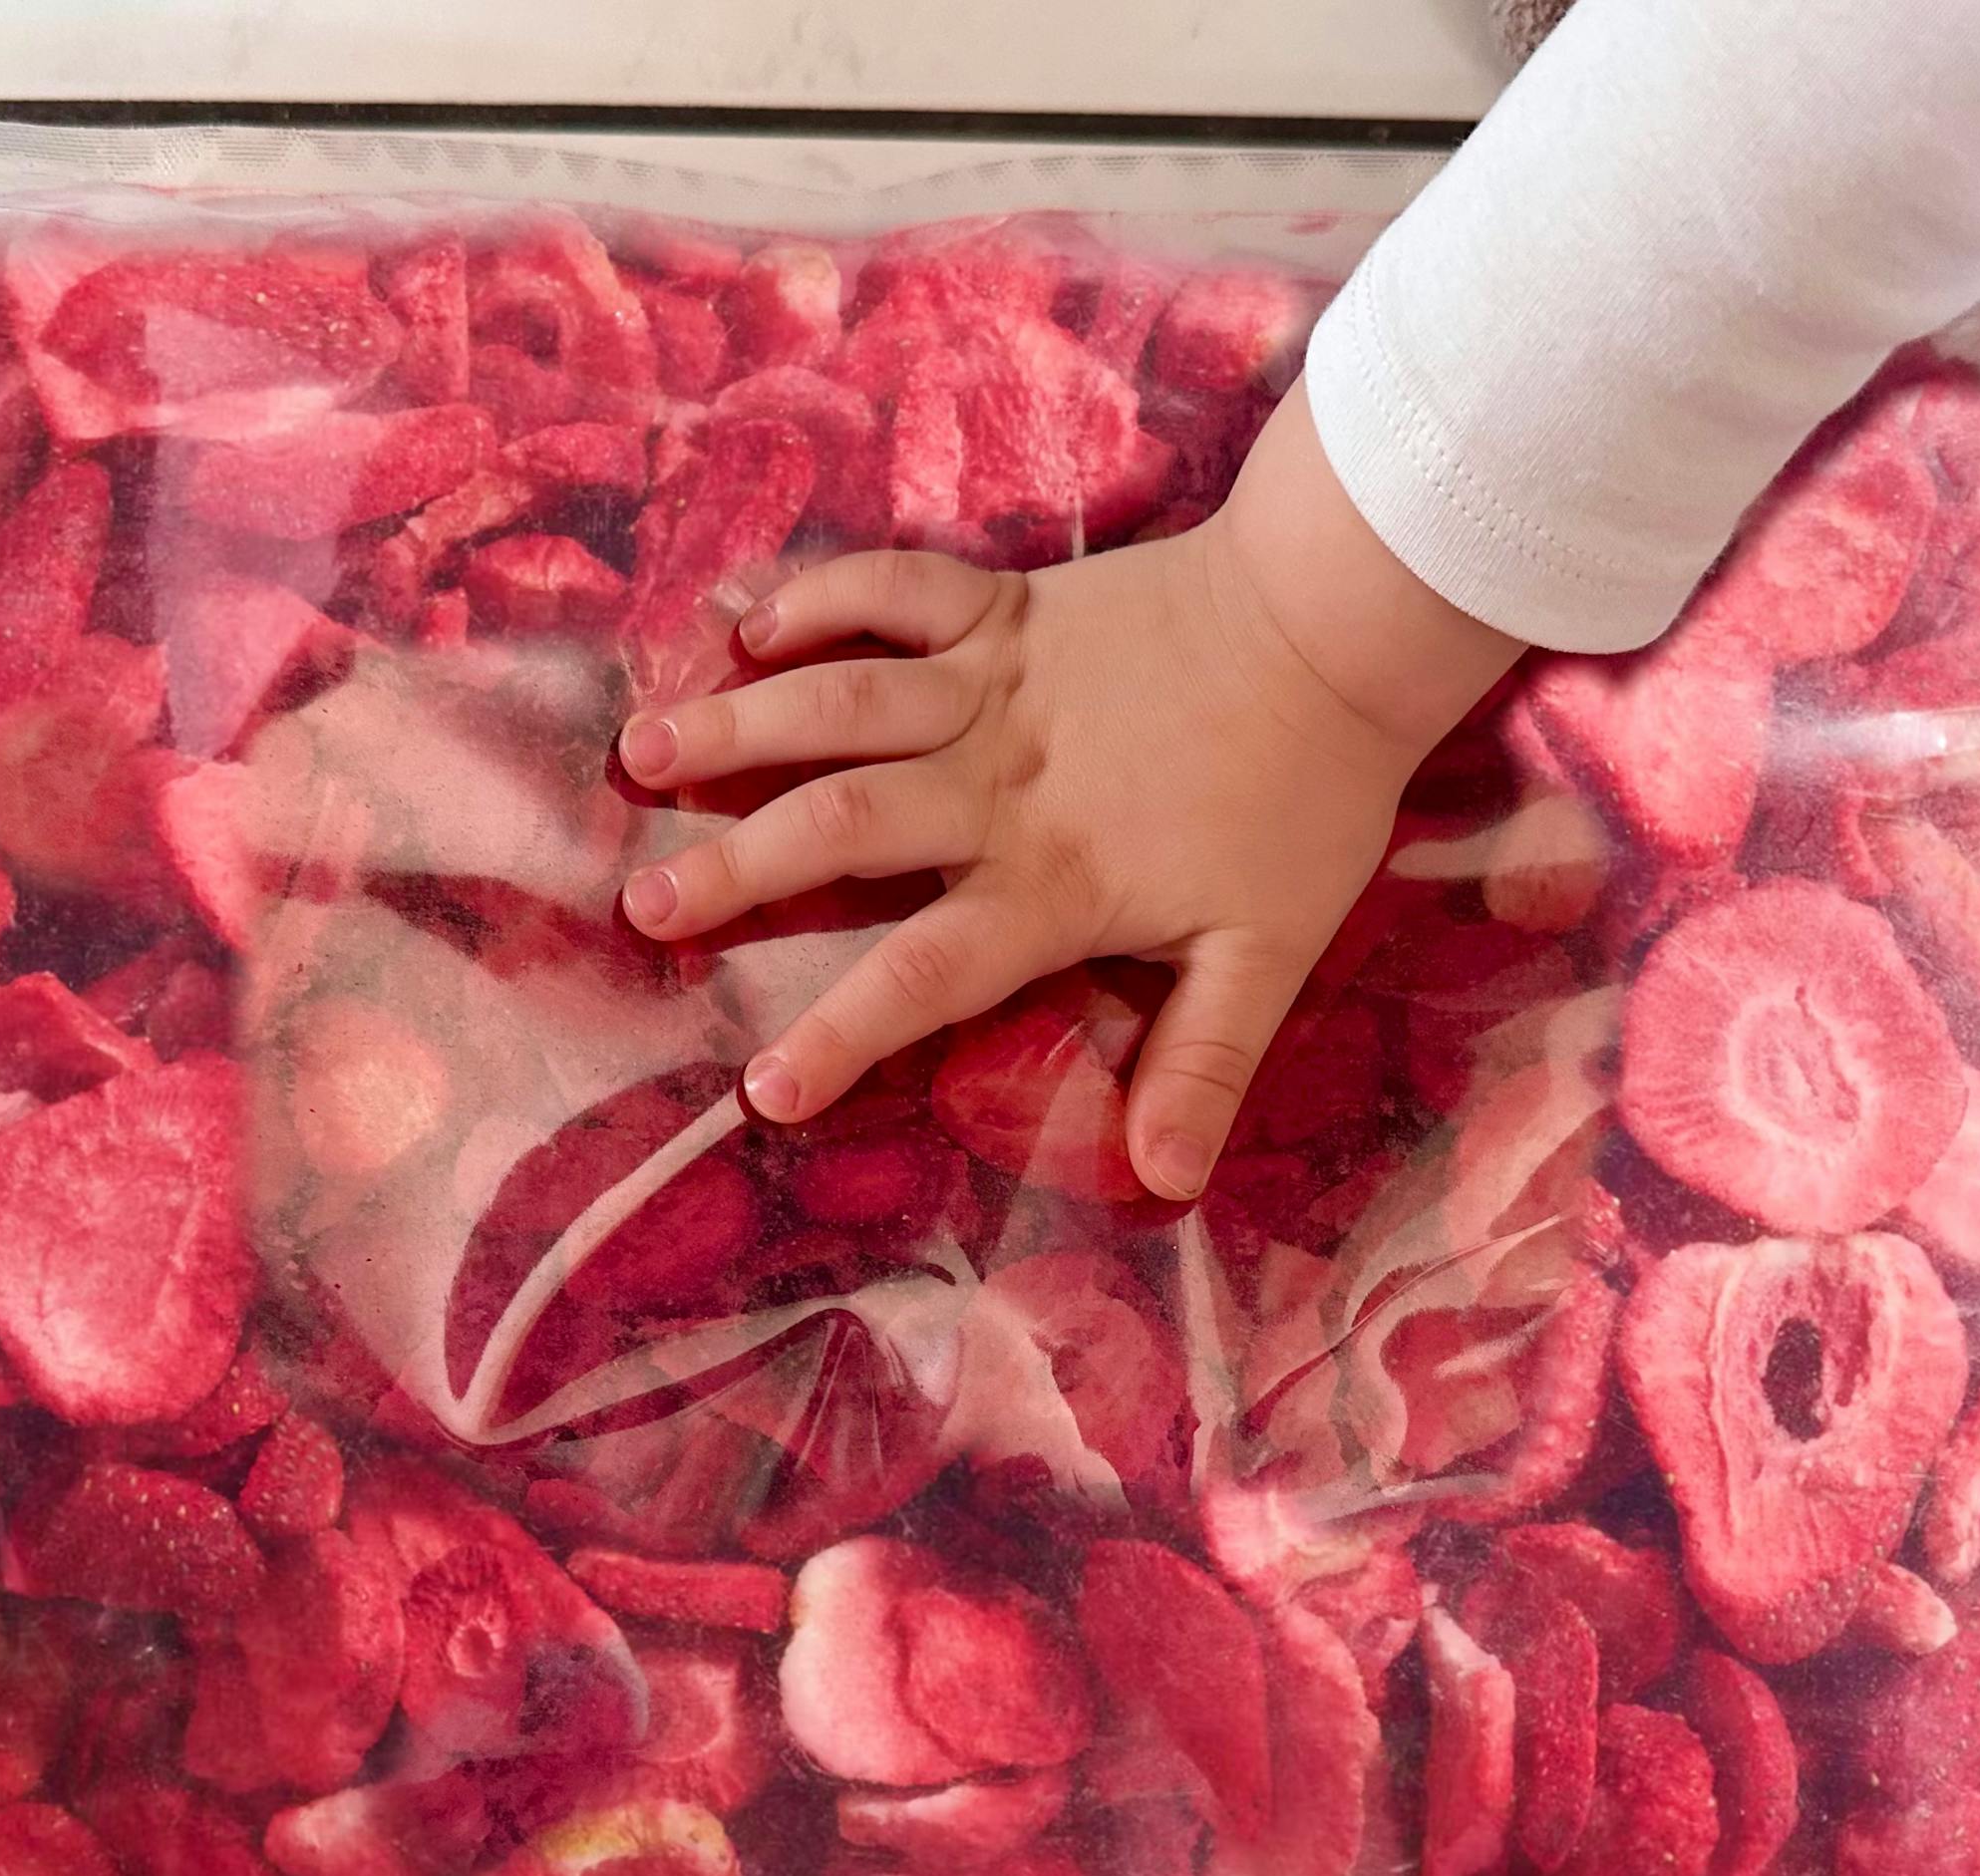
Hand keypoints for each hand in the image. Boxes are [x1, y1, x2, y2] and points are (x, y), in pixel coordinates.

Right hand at [616, 391, 1524, 1199]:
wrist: (1338, 624)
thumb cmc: (1305, 795)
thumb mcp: (1268, 949)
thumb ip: (1203, 1061)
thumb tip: (1163, 1181)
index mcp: (1052, 879)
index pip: (926, 975)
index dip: (841, 1035)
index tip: (761, 1090)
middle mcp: (997, 781)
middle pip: (841, 825)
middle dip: (734, 868)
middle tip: (642, 905)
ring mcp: (993, 681)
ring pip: (838, 703)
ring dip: (736, 726)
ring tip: (641, 752)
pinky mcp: (1004, 604)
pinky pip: (893, 590)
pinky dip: (820, 597)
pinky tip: (749, 624)